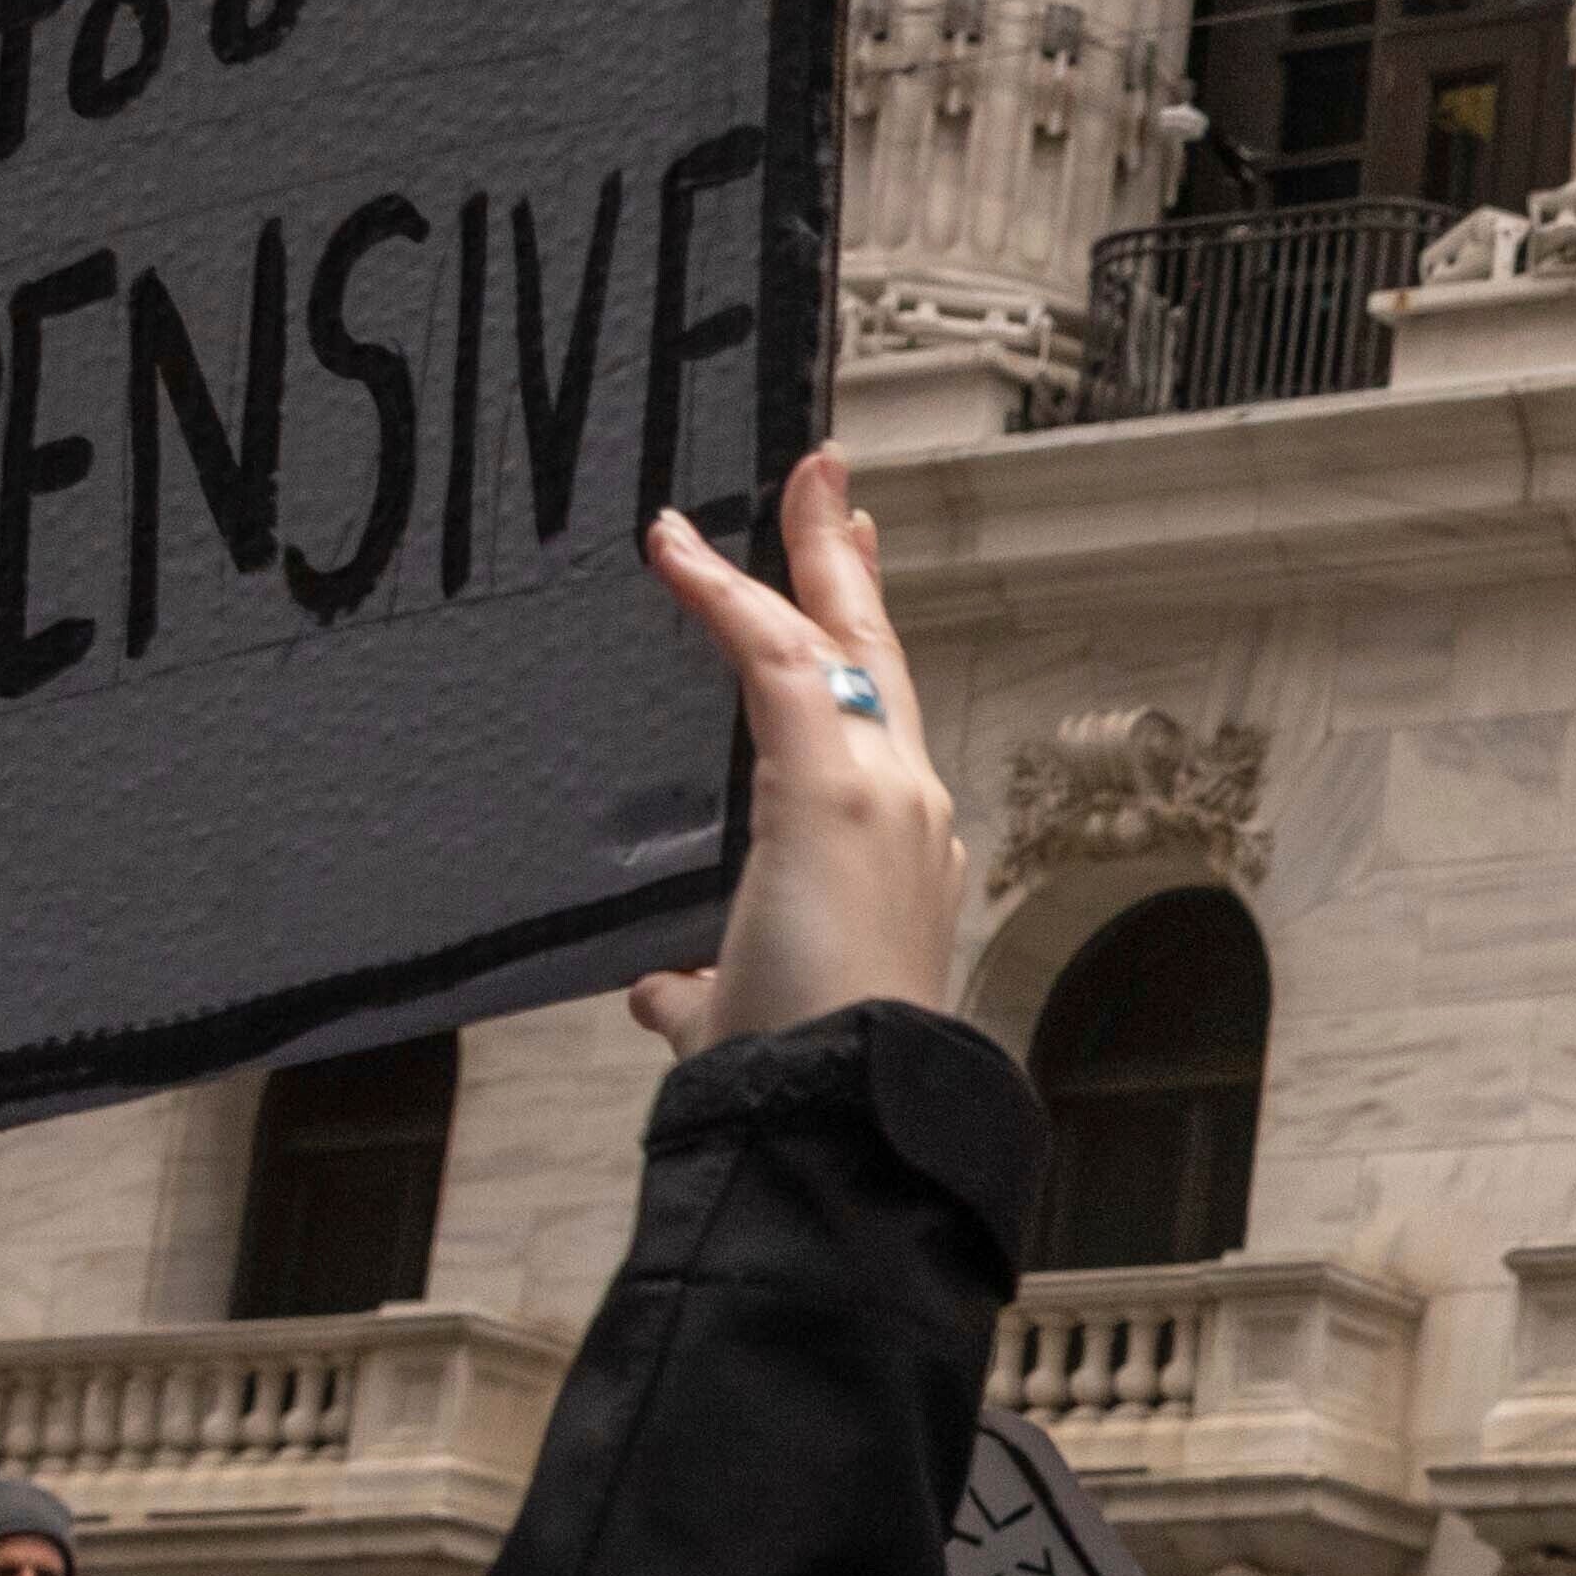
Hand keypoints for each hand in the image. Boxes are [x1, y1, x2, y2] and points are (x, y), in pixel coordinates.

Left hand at [621, 448, 962, 1057]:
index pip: (875, 725)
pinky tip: (674, 550)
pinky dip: (721, 594)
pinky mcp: (833, 782)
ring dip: (800, 553)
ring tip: (789, 475)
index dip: (853, 651)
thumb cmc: (809, 1069)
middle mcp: (911, 806)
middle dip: (849, 564)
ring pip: (832, 641)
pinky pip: (769, 657)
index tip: (836, 588)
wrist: (846, 1100)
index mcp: (901, 854)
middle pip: (875, 654)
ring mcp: (884, 788)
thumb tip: (663, 994)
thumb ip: (703, 994)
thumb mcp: (738, 1018)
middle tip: (830, 487)